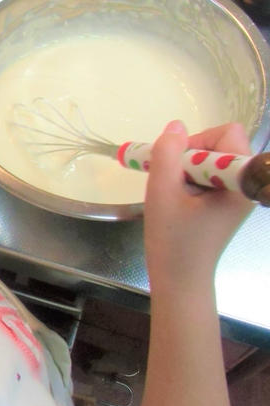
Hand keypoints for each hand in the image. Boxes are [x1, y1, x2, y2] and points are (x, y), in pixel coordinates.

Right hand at [144, 120, 253, 296]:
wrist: (180, 280)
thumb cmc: (173, 240)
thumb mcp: (162, 193)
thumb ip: (167, 154)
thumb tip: (176, 126)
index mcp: (238, 183)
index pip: (228, 134)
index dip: (197, 142)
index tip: (175, 165)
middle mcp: (243, 186)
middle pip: (220, 144)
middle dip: (189, 155)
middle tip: (169, 179)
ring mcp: (236, 195)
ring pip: (211, 159)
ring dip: (186, 169)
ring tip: (171, 194)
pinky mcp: (226, 204)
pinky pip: (209, 175)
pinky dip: (189, 180)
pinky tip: (176, 200)